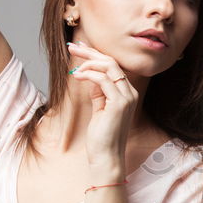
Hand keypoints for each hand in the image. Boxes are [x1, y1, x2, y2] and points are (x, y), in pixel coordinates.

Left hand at [66, 41, 137, 170]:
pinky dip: (89, 74)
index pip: (113, 66)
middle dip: (91, 52)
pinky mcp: (119, 103)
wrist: (106, 156)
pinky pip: (104, 80)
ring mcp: (127, 97)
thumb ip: (98, 91)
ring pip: (109, 67)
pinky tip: (77, 76)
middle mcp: (130, 93)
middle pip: (112, 62)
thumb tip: (90, 75)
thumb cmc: (102, 136)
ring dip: (88, 62)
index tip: (80, 48)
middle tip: (73, 47)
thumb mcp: (99, 108)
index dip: (96, 55)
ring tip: (74, 67)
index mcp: (127, 93)